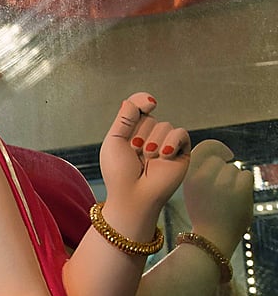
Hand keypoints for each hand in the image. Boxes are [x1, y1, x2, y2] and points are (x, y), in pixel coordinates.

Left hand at [99, 93, 190, 222]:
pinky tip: (163, 156)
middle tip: (135, 152)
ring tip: (147, 160)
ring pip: (165, 125)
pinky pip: (180, 134)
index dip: (143, 100)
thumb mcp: (114, 141)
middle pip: (150, 116)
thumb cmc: (119, 173)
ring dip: (153, 142)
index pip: (138, 106)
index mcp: (130, 131)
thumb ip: (125, 118)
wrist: (133, 196)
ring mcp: (164, 143)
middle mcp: (148, 135)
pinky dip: (170, 143)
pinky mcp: (180, 152)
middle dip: (140, 133)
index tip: (149, 103)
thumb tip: (140, 100)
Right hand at [183, 139, 253, 251]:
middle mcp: (202, 177)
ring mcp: (221, 183)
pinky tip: (237, 199)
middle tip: (220, 190)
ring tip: (226, 199)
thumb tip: (218, 153)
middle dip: (223, 171)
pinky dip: (245, 186)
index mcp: (187, 176)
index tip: (226, 154)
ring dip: (234, 180)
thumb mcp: (191, 190)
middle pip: (220, 161)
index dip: (217, 148)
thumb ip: (199, 170)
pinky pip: (247, 176)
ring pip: (234, 169)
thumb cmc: (202, 213)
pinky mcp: (239, 190)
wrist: (211, 239)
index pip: (204, 148)